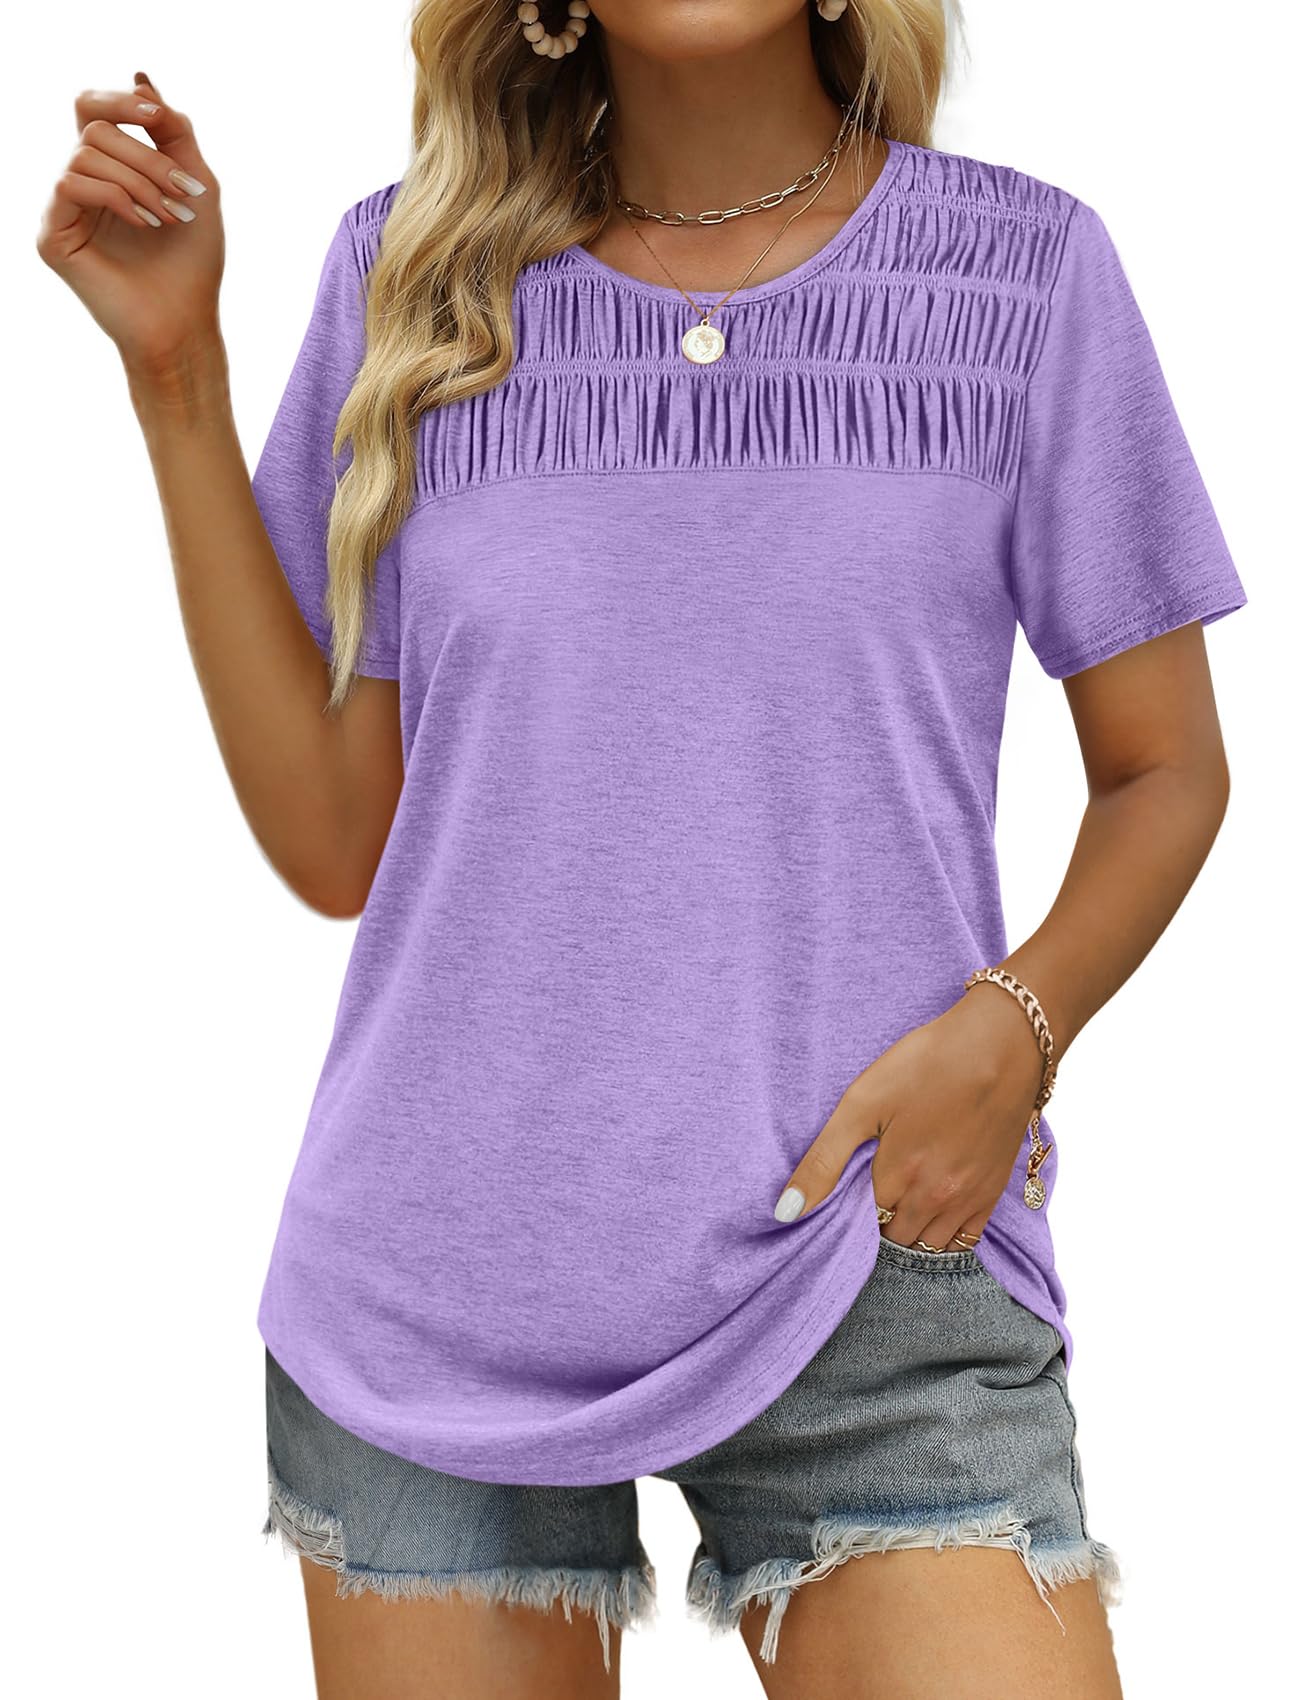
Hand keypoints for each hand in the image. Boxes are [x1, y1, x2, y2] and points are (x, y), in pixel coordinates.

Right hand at [35, 72, 223, 376]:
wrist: (186, 322)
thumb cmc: (193, 262)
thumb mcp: (196, 184)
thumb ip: (174, 130)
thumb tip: (140, 77)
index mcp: (110, 170)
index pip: (95, 110)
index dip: (121, 102)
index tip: (157, 115)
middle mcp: (81, 185)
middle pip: (94, 128)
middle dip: (147, 154)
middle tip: (184, 191)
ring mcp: (63, 210)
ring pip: (85, 154)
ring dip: (139, 180)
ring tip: (170, 217)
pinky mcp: (51, 236)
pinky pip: (69, 184)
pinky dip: (115, 197)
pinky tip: (144, 224)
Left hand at [773, 981, 1045, 1247]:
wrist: (1003, 1044)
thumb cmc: (929, 1064)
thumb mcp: (862, 1102)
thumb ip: (823, 1160)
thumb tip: (785, 1212)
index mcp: (896, 1179)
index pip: (860, 1223)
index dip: (849, 1208)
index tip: (847, 1190)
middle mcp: (933, 1200)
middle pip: (893, 1238)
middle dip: (876, 1224)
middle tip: (870, 1194)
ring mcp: (967, 1200)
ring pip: (927, 1245)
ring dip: (908, 1233)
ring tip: (896, 1204)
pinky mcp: (993, 1192)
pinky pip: (965, 1241)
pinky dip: (944, 1237)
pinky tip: (931, 1215)